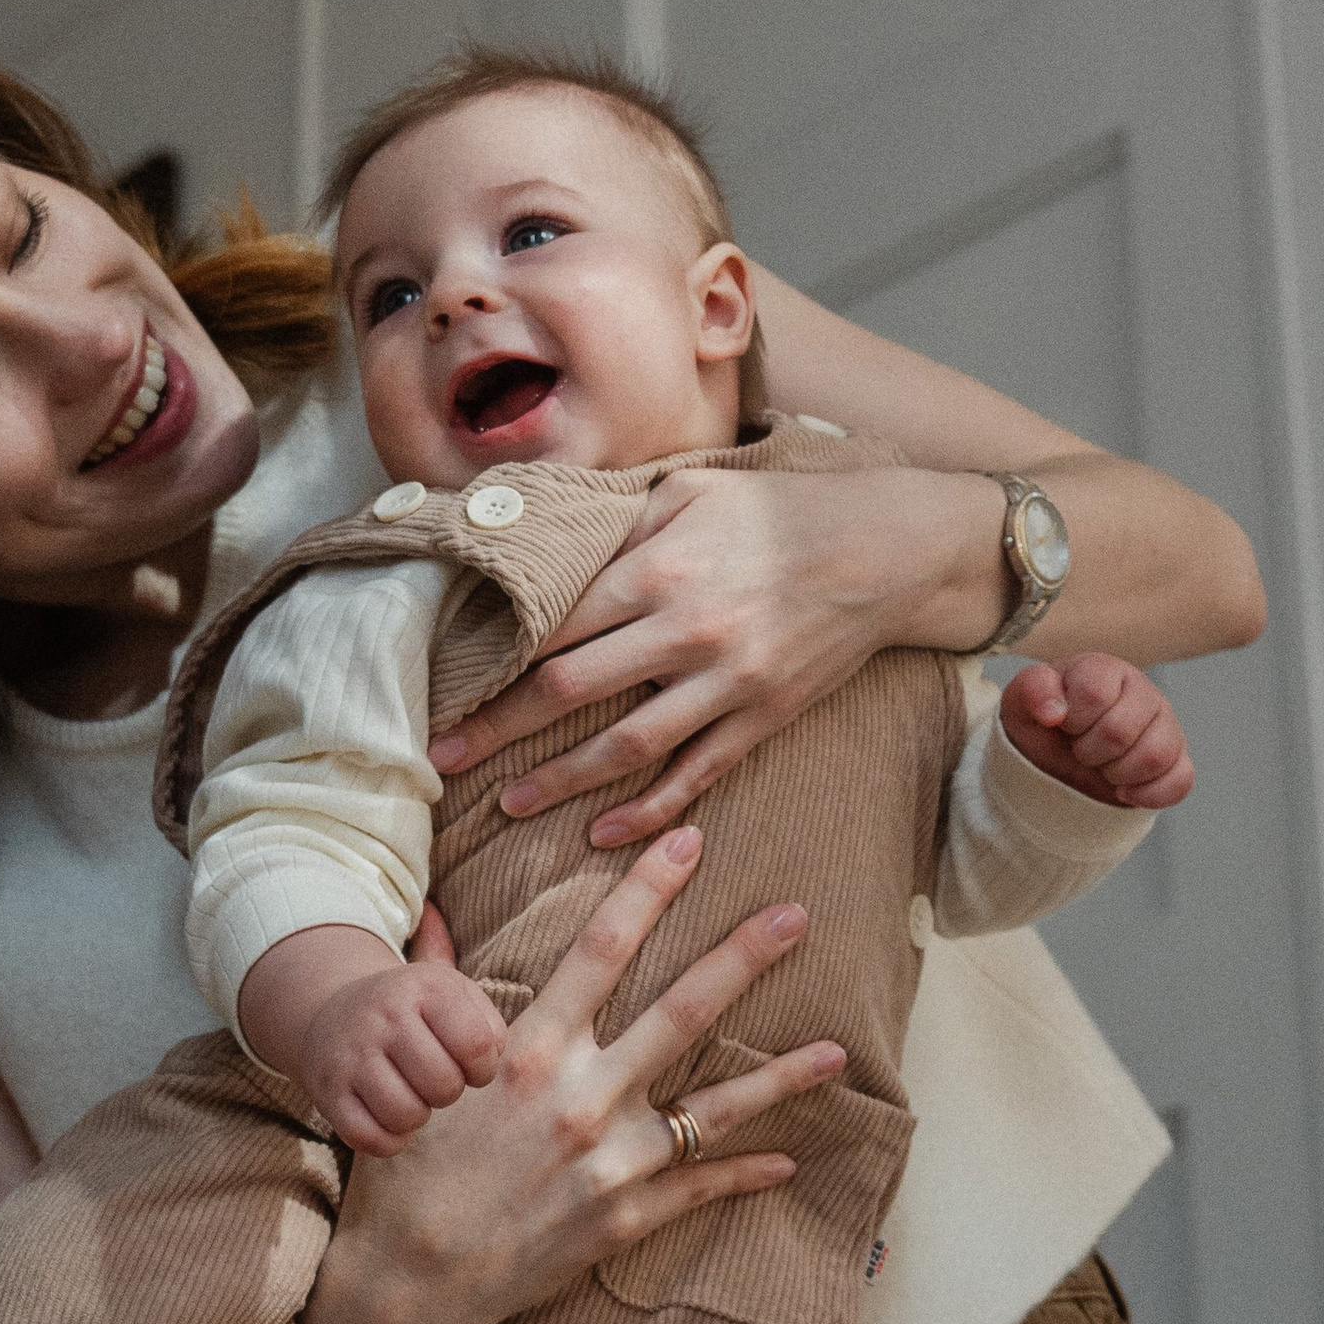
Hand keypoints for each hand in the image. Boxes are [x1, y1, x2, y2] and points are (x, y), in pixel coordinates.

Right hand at [291, 956, 508, 1155]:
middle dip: (448, 1093)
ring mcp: (352, 1054)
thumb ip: (488, 1024)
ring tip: (411, 1096)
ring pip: (405, 1115)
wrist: (334, 1012)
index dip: (482, 1069)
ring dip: (417, 1117)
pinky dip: (388, 1140)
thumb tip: (490, 1060)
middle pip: (443, 1085)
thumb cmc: (412, 1012)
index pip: (477, 1046)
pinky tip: (390, 1121)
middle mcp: (385, 1016)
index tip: (468, 1067)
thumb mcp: (451, 995)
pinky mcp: (328, 1090)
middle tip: (434, 1081)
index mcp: (425, 988)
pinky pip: (367, 1137)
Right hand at [301, 827, 844, 1323]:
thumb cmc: (406, 1173)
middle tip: (798, 914)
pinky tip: (789, 1160)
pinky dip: (747, 1174)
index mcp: (528, 1051)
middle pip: (681, 1011)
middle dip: (743, 956)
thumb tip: (428, 914)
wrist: (411, 1280)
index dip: (649, 890)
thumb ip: (433, 987)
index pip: (600, 950)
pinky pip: (700, 1187)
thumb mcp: (416, 1069)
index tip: (691, 841)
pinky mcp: (624, 1219)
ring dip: (782, 1076)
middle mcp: (580, 1098)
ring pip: (716, 1106)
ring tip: (837, 1052)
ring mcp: (610, 1161)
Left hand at [425, 462, 999, 843]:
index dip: (491, 662)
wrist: (883, 548)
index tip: (445, 688)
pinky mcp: (762, 717)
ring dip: (558, 783)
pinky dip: (647, 810)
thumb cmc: (779, 510)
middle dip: (496, 730)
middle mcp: (685, 629)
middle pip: (567, 692)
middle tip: (439, 759)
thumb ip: (618, 521)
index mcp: (657, 567)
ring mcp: (727, 681)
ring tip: (505, 805)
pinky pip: (694, 773)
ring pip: (625, 747)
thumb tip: (546, 544)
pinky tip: (601, 833)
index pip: (551, 626)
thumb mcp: (691, 489)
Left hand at [999, 653, 1192, 809]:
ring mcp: (1165, 725)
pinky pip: (1180, 781)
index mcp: (1104, 671)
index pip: (1094, 693)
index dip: (1072, 720)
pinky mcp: (1177, 760)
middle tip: (1080, 749)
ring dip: (1116, 774)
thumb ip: (1032, 690)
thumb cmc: (1044, 726)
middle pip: (1120, 731)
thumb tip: (1053, 712)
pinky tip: (1123, 789)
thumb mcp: (1022, 703)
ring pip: (1154, 756)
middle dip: (1089, 752)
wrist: (1059, 761)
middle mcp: (1142, 692)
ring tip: (1102, 766)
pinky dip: (1145, 795)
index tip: (1064, 724)